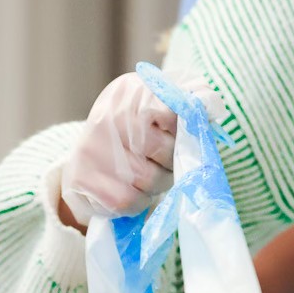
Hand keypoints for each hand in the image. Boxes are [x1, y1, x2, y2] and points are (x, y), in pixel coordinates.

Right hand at [58, 72, 223, 227]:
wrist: (92, 152)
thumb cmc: (139, 126)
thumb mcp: (164, 101)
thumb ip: (193, 98)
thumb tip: (211, 106)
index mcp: (132, 91)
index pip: (172, 111)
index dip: (184, 131)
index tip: (182, 137)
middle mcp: (108, 116)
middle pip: (164, 151)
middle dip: (173, 163)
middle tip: (166, 162)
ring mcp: (92, 147)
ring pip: (149, 179)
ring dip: (158, 184)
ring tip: (149, 175)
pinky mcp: (82, 177)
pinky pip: (129, 200)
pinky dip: (139, 201)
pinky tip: (134, 189)